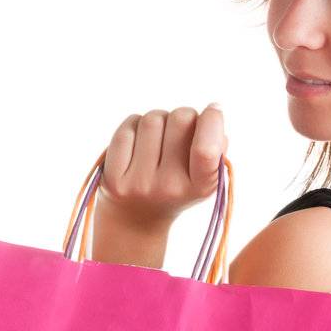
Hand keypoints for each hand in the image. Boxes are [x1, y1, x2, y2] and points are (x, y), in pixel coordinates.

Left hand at [99, 105, 227, 234]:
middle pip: (180, 119)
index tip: (214, 110)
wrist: (137, 219)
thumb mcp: (203, 177)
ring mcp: (139, 183)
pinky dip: (135, 125)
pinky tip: (139, 142)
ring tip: (158, 140)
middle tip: (181, 129)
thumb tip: (214, 112)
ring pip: (153, 119)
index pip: (205, 150)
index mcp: (199, 188)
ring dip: (159, 120)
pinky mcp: (114, 176)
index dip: (212, 121)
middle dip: (185, 115)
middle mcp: (168, 188)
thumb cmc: (177, 187)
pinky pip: (129, 126)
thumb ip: (216, 148)